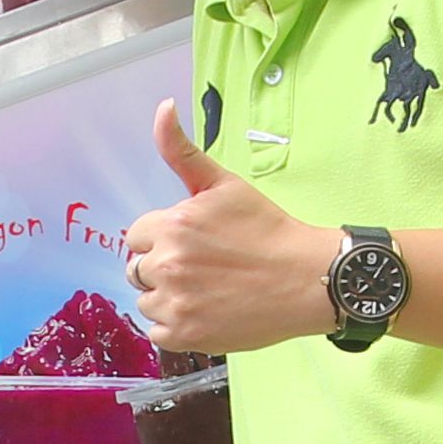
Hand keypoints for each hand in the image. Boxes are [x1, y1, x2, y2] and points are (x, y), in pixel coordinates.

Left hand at [127, 103, 341, 353]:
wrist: (306, 279)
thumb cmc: (267, 230)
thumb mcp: (224, 184)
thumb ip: (182, 151)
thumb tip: (162, 108)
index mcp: (172, 225)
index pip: (136, 237)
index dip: (163, 239)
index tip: (194, 244)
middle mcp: (167, 264)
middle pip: (137, 269)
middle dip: (162, 268)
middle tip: (203, 269)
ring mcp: (175, 303)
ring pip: (146, 301)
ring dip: (168, 298)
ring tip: (207, 291)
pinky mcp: (184, 335)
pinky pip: (157, 331)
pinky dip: (177, 326)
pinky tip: (206, 312)